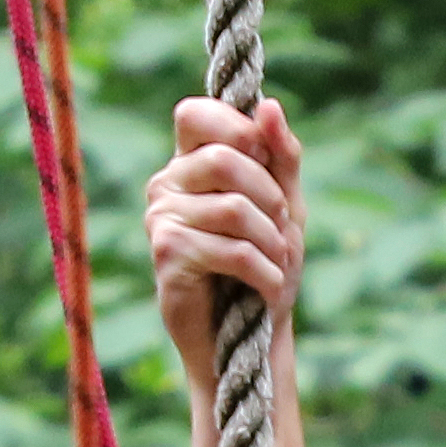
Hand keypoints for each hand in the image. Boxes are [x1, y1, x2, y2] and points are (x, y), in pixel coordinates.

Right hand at [147, 95, 303, 395]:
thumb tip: (269, 106)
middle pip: (222, 158)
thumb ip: (281, 155)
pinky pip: (230, 250)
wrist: (250, 340)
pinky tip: (270, 288)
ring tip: (278, 263)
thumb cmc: (265, 266)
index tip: (267, 163)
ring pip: (232, 208)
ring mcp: (161, 220)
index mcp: (190, 161)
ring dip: (272, 241)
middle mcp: (167, 184)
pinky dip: (264, 271)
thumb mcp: (285, 204)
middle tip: (280, 228)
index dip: (237, 129)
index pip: (195, 113)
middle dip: (269, 195)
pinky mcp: (167, 258)